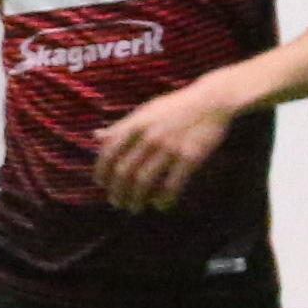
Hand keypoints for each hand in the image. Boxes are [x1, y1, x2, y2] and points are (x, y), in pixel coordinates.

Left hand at [91, 81, 237, 213]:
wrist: (212, 100)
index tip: (102, 184)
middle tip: (117, 202)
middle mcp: (148, 136)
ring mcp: (169, 146)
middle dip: (117, 191)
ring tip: (135, 207)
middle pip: (123, 172)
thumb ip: (121, 127)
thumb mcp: (145, 112)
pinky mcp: (190, 156)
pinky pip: (172, 185)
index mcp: (135, 125)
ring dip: (136, 199)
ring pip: (143, 181)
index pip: (108, 154)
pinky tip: (161, 205)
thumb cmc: (175, 107)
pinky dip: (164, 199)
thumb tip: (95, 136)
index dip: (102, 172)